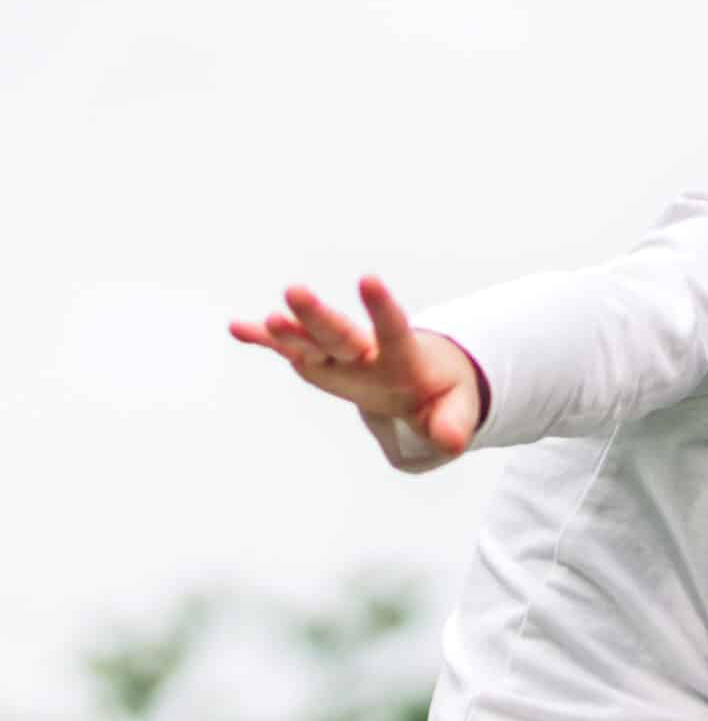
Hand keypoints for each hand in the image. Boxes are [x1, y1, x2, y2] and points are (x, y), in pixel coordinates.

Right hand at [229, 275, 485, 462]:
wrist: (421, 380)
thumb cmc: (440, 394)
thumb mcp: (456, 410)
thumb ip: (453, 424)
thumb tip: (452, 441)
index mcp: (403, 356)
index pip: (393, 328)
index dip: (381, 307)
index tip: (368, 279)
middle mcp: (365, 350)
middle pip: (340, 332)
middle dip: (318, 315)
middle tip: (295, 292)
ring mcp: (338, 356)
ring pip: (311, 339)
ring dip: (290, 329)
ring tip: (269, 320)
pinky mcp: (319, 363)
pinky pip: (289, 351)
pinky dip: (264, 341)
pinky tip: (238, 328)